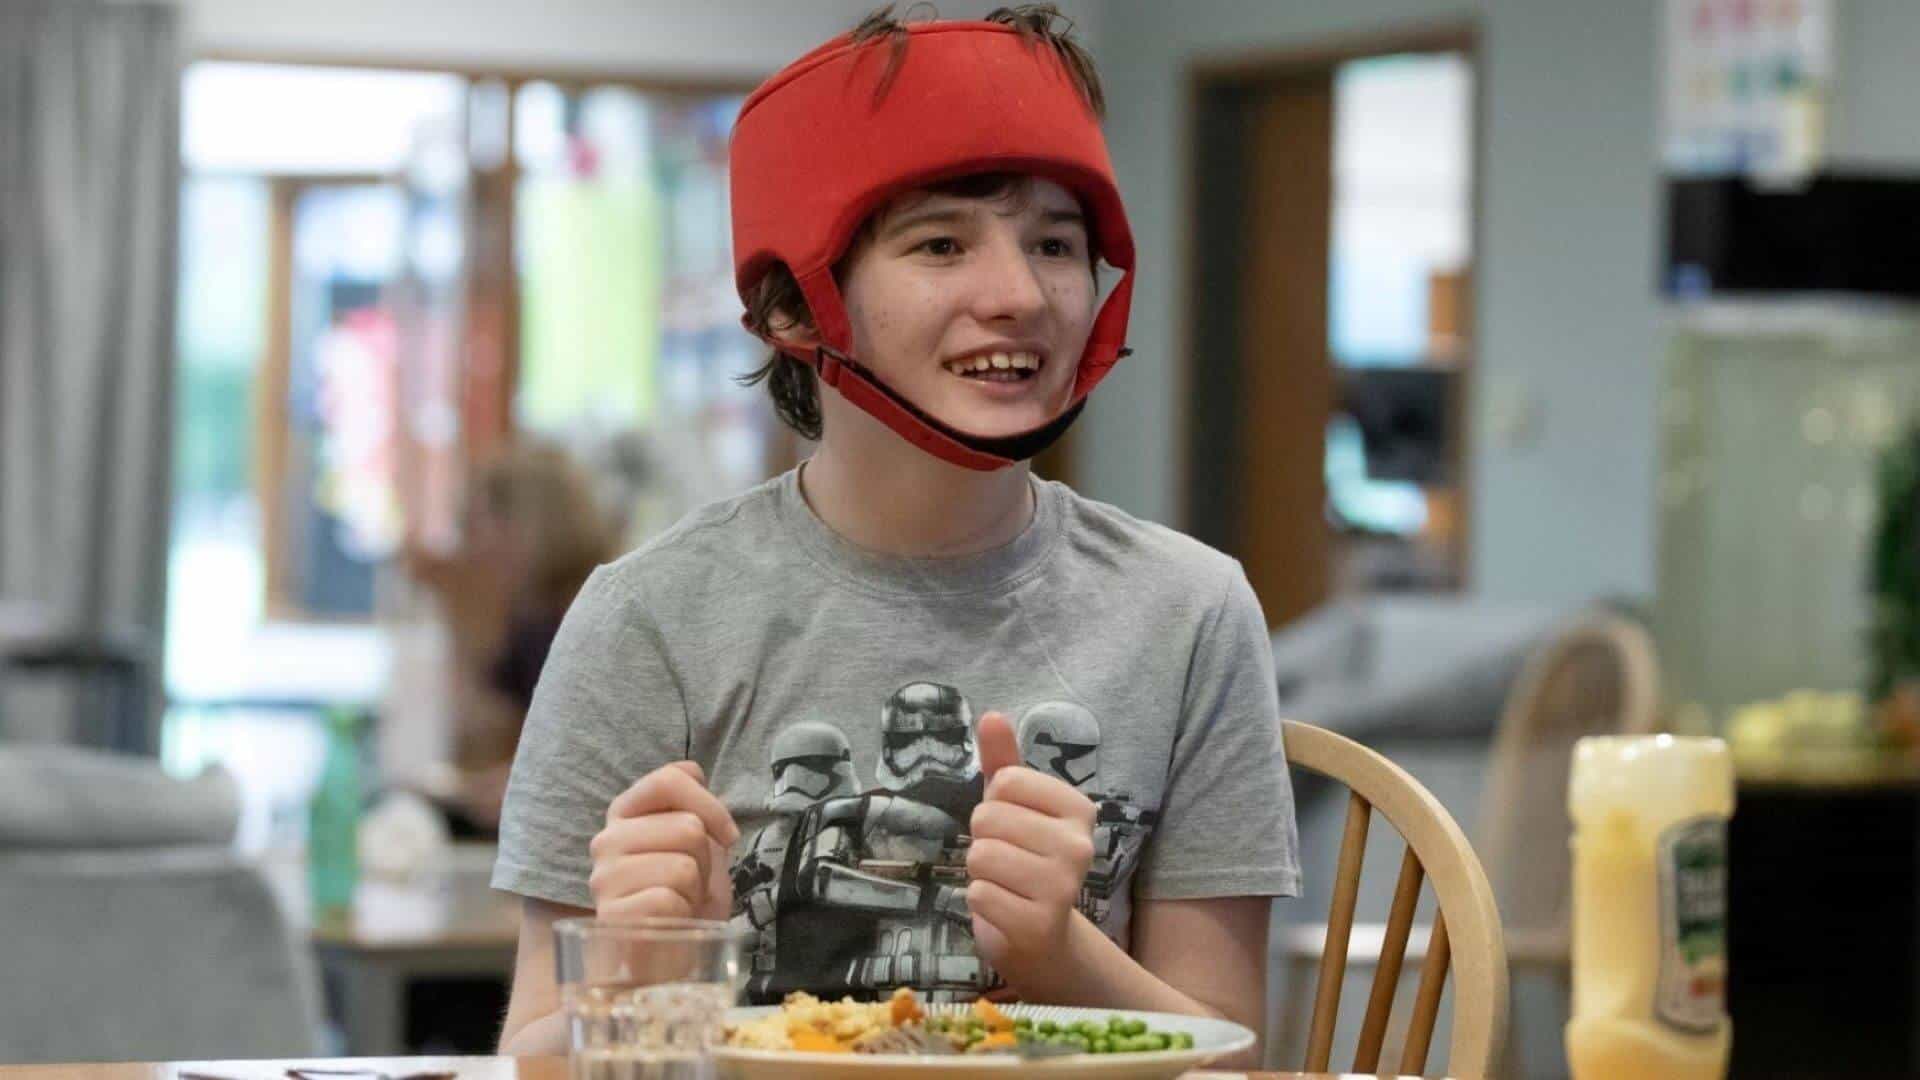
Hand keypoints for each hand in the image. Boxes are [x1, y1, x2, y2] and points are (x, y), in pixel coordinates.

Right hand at [589, 761, 739, 922]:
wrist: (668, 957)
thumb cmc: (685, 897)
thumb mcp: (697, 843)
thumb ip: (691, 805)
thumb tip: (693, 772)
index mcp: (625, 813)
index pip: (669, 778)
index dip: (710, 805)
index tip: (727, 836)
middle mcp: (606, 840)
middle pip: (687, 826)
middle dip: (706, 860)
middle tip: (692, 883)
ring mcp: (604, 878)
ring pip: (683, 865)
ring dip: (695, 889)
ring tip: (680, 901)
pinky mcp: (611, 915)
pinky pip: (669, 898)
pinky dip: (682, 914)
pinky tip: (669, 921)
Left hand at [965, 711, 1097, 978]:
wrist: (1045, 941)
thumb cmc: (1026, 862)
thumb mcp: (1015, 808)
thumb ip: (1003, 762)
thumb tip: (991, 715)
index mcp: (1079, 809)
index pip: (1006, 781)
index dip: (995, 804)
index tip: (1015, 828)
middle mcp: (1079, 846)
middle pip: (987, 817)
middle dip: (983, 840)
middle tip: (1008, 862)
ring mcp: (1062, 887)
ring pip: (980, 856)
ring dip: (981, 873)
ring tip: (1006, 885)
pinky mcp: (1038, 924)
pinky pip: (978, 894)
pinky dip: (981, 902)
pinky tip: (1005, 910)